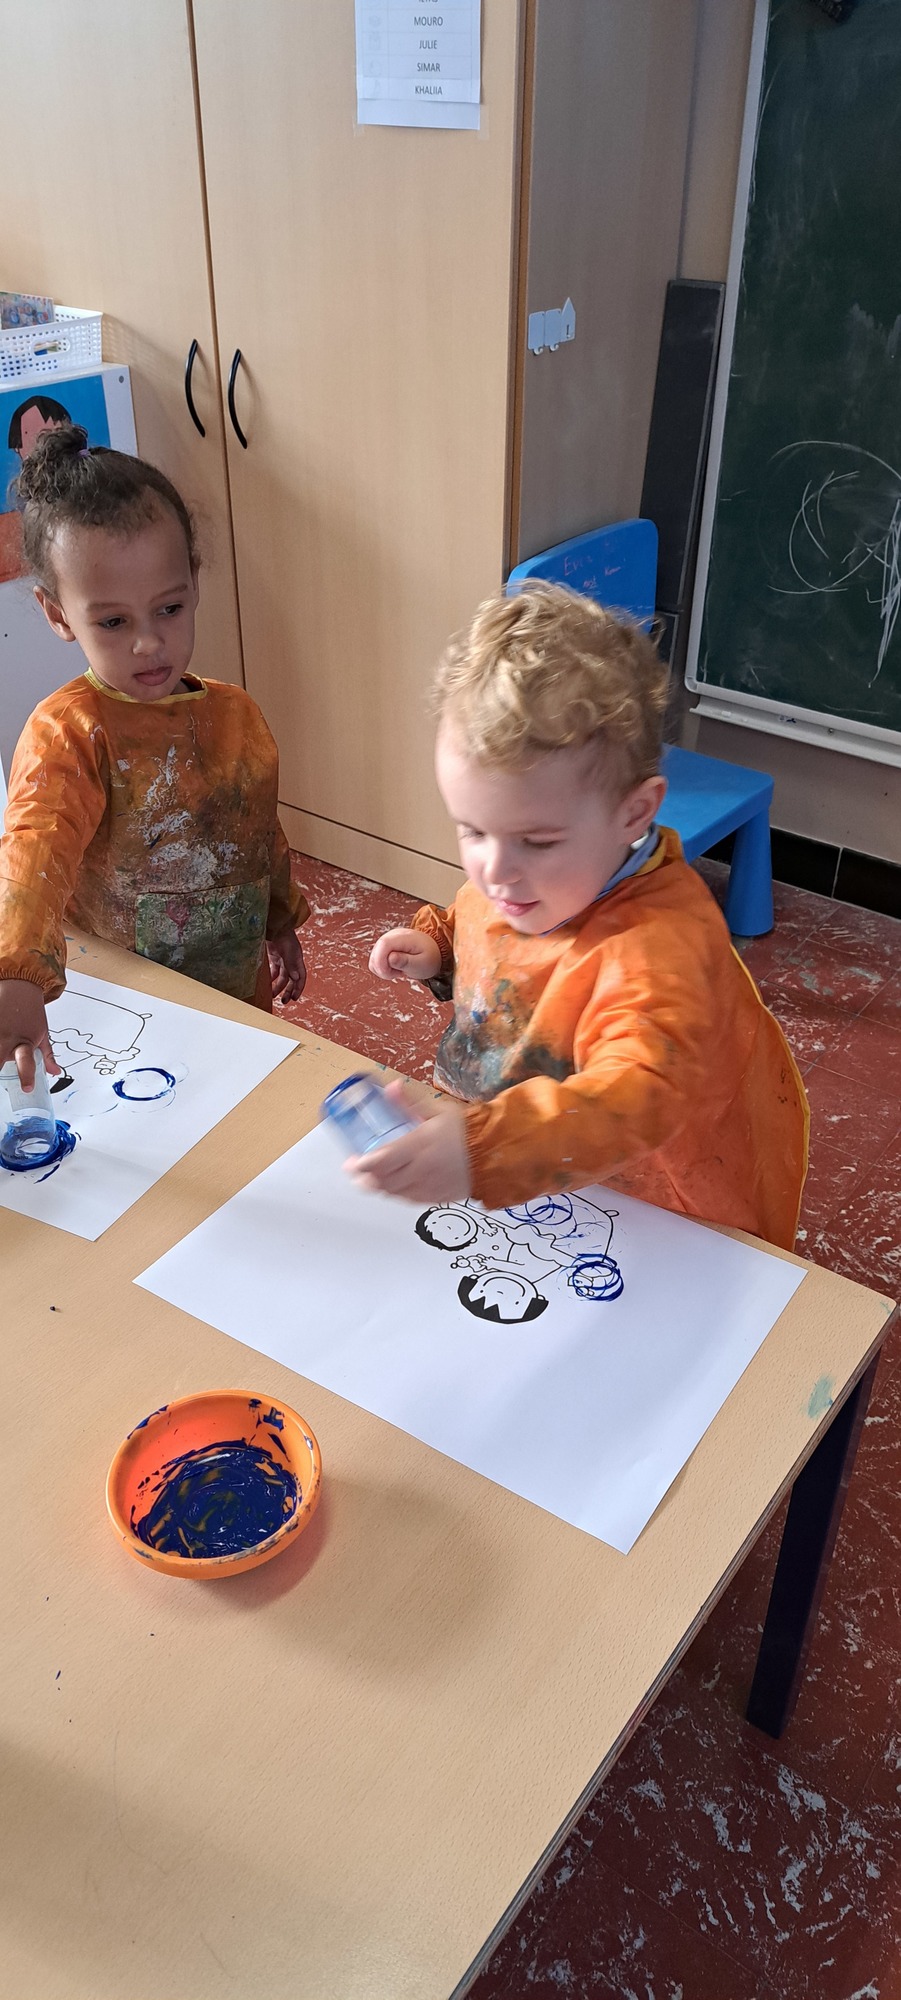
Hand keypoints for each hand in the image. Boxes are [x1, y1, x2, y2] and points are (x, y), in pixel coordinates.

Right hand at [0, 979, 60, 1088]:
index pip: (27, 1062)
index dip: (27, 1076)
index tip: (27, 1089)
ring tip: (1, 1055)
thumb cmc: (31, 1011)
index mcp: (24, 1043)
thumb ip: (47, 1055)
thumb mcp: (42, 1034)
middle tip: (1, 1071)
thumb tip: (55, 1072)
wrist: (19, 986)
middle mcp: (6, 1039)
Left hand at [268, 930, 306, 1001]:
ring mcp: (282, 958)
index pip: (300, 977)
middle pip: (291, 979)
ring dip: (278, 986)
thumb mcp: (288, 949)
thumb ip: (292, 964)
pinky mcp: (274, 955)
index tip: (294, 998)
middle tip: (284, 1001)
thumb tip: (296, 978)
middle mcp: (291, 960)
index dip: (299, 988)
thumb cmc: (282, 933)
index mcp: (297, 959)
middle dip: (288, 990)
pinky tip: (267, 983)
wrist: (273, 921)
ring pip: (282, 976)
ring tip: (272, 995)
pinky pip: (274, 970)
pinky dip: (272, 977)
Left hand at [345, 1083, 470, 1203]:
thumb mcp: (437, 1109)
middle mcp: (421, 1170)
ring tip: (371, 1178)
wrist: (495, 1152)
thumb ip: (410, 1103)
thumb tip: (390, 1088)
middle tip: (356, 1171)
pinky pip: (409, 1200)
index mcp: (419, 1146)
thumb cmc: (467, 1129)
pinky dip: (397, 1194)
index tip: (351, 1161)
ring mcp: (429, 1187)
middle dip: (365, 1178)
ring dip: (379, 1187)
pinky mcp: (437, 1198)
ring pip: (394, 1194)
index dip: (362, 1164)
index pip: (381, 1160)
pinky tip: (394, 1186)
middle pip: (383, 1182)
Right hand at [369, 927, 440, 983]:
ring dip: (382, 969)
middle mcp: (393, 935)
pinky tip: (395, 968)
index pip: (383, 944)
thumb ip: (406, 961)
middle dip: (382, 969)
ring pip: (373, 957)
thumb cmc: (430, 958)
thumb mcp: (422, 963)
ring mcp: (387, 939)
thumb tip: (390, 958)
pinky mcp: (384, 946)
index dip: (381, 961)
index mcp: (404, 937)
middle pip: (376, 952)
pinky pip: (375, 959)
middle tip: (399, 974)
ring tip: (399, 970)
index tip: (389, 974)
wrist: (434, 952)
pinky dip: (382, 967)